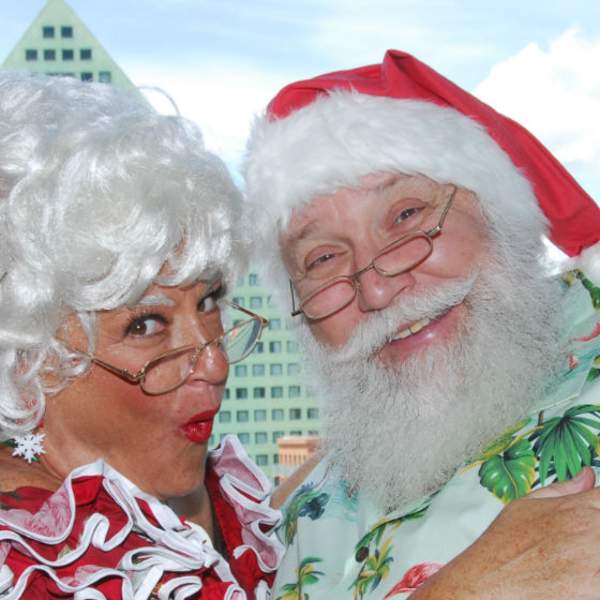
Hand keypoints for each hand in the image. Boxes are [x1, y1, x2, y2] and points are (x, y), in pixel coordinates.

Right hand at [411, 467, 599, 598]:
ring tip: (576, 563)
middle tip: (579, 546)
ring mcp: (598, 565)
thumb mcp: (526, 506)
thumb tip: (587, 475)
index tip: (591, 517)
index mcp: (580, 508)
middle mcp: (594, 532)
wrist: (490, 584)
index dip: (598, 506)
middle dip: (596, 535)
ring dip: (595, 558)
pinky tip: (577, 580)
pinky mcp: (597, 593)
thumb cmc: (504, 546)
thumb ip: (564, 489)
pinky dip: (593, 580)